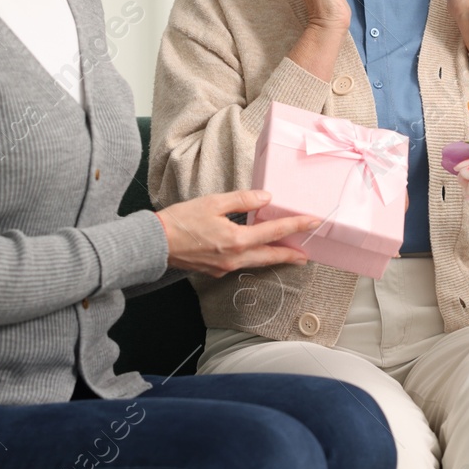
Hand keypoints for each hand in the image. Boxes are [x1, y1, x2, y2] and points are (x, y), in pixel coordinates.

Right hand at [156, 190, 319, 277]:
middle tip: (307, 255)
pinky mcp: (216, 270)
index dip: (296, 226)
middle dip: (290, 254)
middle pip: (270, 256)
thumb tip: (265, 198)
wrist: (155, 244)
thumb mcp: (213, 202)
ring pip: (257, 263)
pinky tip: (257, 253)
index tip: (313, 222)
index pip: (274, 231)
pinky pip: (242, 265)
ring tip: (288, 256)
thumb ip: (242, 200)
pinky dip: (255, 259)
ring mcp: (225, 267)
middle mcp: (234, 258)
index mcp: (236, 240)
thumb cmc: (180, 221)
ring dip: (274, 258)